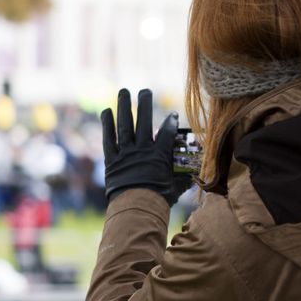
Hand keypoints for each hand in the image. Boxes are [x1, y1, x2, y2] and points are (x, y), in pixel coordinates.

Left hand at [101, 89, 189, 204]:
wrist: (135, 209)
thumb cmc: (158, 200)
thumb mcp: (175, 188)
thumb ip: (183, 178)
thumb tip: (194, 176)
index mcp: (159, 155)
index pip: (167, 133)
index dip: (171, 122)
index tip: (173, 114)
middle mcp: (142, 150)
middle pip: (144, 121)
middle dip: (145, 104)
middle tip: (145, 90)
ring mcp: (126, 153)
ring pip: (125, 125)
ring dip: (124, 107)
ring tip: (124, 92)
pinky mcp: (112, 160)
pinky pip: (108, 139)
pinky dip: (107, 125)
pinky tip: (106, 111)